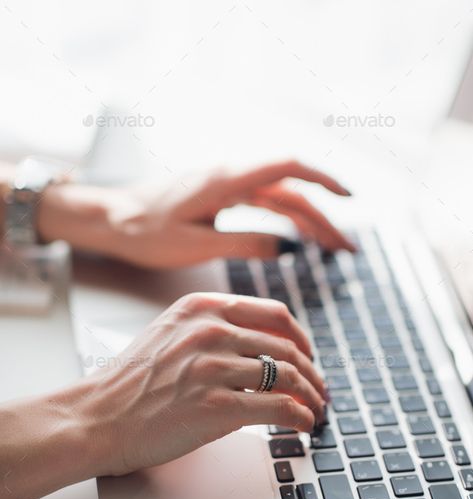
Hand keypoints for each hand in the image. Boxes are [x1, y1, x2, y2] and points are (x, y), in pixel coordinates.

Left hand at [37, 160, 353, 267]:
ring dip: (309, 219)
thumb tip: (288, 246)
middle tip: (347, 248)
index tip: (349, 197)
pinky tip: (300, 234)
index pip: (287, 169)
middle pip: (290, 190)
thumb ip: (244, 243)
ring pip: (280, 197)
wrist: (112, 219)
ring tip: (334, 246)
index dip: (323, 179)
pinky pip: (264, 202)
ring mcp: (226, 184)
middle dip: (324, 217)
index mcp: (225, 181)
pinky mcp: (221, 195)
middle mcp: (230, 176)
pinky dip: (287, 218)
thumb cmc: (145, 233)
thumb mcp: (196, 245)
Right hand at [90, 292, 327, 473]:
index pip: (274, 314)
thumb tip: (258, 347)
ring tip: (315, 409)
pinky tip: (303, 424)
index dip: (301, 337)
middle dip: (312, 372)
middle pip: (287, 347)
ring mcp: (214, 368)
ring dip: (311, 396)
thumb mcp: (168, 332)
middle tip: (319, 388)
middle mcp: (211, 331)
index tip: (308, 354)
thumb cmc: (129, 381)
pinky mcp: (217, 406)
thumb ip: (210, 328)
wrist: (97, 416)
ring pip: (288, 376)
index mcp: (202, 307)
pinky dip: (300, 416)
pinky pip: (279, 407)